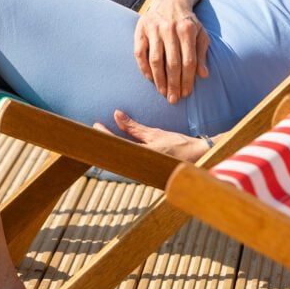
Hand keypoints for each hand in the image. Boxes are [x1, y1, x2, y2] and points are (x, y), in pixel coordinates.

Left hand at [93, 110, 208, 161]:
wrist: (196, 157)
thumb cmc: (178, 144)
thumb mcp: (154, 133)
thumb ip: (134, 127)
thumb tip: (117, 115)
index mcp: (143, 154)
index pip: (117, 144)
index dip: (104, 134)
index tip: (96, 125)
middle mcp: (140, 166)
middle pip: (114, 156)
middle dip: (102, 144)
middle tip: (93, 132)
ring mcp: (141, 171)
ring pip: (119, 161)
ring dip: (110, 149)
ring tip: (101, 138)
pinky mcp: (143, 173)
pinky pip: (127, 163)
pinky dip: (120, 154)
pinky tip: (116, 147)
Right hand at [133, 0, 208, 103]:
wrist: (170, 0)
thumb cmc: (188, 22)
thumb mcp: (200, 34)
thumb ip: (202, 53)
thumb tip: (203, 75)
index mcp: (187, 30)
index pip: (188, 61)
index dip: (187, 80)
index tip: (186, 93)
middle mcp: (170, 29)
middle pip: (172, 63)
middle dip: (173, 84)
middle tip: (173, 99)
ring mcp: (154, 29)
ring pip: (155, 60)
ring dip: (159, 79)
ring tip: (162, 92)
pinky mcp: (141, 29)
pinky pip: (140, 52)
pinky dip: (144, 67)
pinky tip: (150, 79)